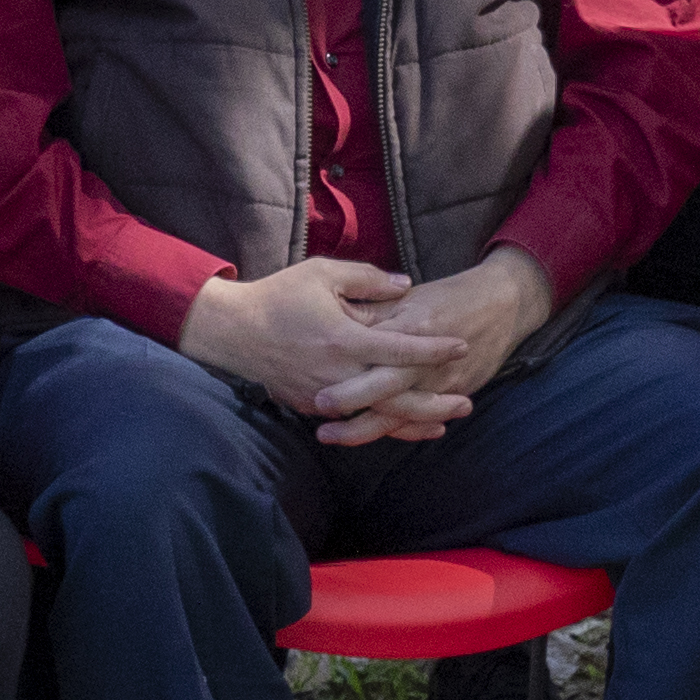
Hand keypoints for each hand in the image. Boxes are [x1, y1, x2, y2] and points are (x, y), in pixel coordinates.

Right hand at [178, 257, 444, 429]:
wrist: (232, 331)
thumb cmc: (279, 296)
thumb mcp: (323, 273)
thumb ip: (368, 279)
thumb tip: (407, 287)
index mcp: (344, 338)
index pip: (400, 348)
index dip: (434, 349)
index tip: (462, 344)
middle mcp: (337, 374)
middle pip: (396, 397)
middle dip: (434, 402)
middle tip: (467, 402)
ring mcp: (323, 395)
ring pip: (377, 418)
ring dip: (413, 422)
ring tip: (445, 422)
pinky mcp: (310, 407)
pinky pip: (355, 420)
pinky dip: (382, 424)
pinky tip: (404, 426)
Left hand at [315, 250, 553, 444]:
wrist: (505, 303)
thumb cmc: (451, 296)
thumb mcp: (410, 296)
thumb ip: (375, 311)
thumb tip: (336, 323)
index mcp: (414, 328)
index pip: (375, 357)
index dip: (347, 377)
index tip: (317, 394)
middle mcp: (428, 359)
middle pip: (386, 393)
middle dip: (353, 413)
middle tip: (320, 424)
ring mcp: (444, 380)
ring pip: (402, 414)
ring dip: (368, 430)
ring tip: (334, 437)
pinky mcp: (457, 392)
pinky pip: (423, 418)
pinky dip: (398, 431)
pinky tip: (371, 437)